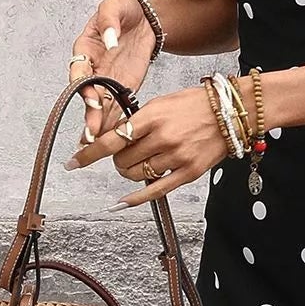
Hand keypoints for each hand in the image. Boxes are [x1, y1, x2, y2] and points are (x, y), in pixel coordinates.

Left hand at [63, 81, 242, 206]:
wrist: (231, 112)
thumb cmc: (194, 105)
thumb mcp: (161, 103)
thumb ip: (137, 121)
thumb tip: (112, 140)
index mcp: (152, 116)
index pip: (111, 140)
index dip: (89, 154)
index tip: (73, 162)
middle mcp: (162, 138)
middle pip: (121, 161)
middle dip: (116, 161)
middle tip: (122, 156)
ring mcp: (176, 157)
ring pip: (136, 175)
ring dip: (128, 173)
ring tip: (137, 164)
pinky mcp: (188, 172)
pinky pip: (155, 191)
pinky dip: (135, 198)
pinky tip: (122, 202)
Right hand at [69, 0, 157, 142]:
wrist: (145, 18)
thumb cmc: (125, 9)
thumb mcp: (115, 5)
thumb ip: (109, 20)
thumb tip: (110, 39)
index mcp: (86, 47)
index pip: (80, 69)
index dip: (82, 85)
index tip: (90, 98)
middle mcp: (92, 67)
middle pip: (87, 94)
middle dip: (90, 114)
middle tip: (91, 134)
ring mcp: (107, 79)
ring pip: (100, 105)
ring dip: (100, 124)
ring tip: (99, 144)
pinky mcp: (122, 86)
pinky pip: (116, 106)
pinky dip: (115, 122)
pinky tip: (115, 138)